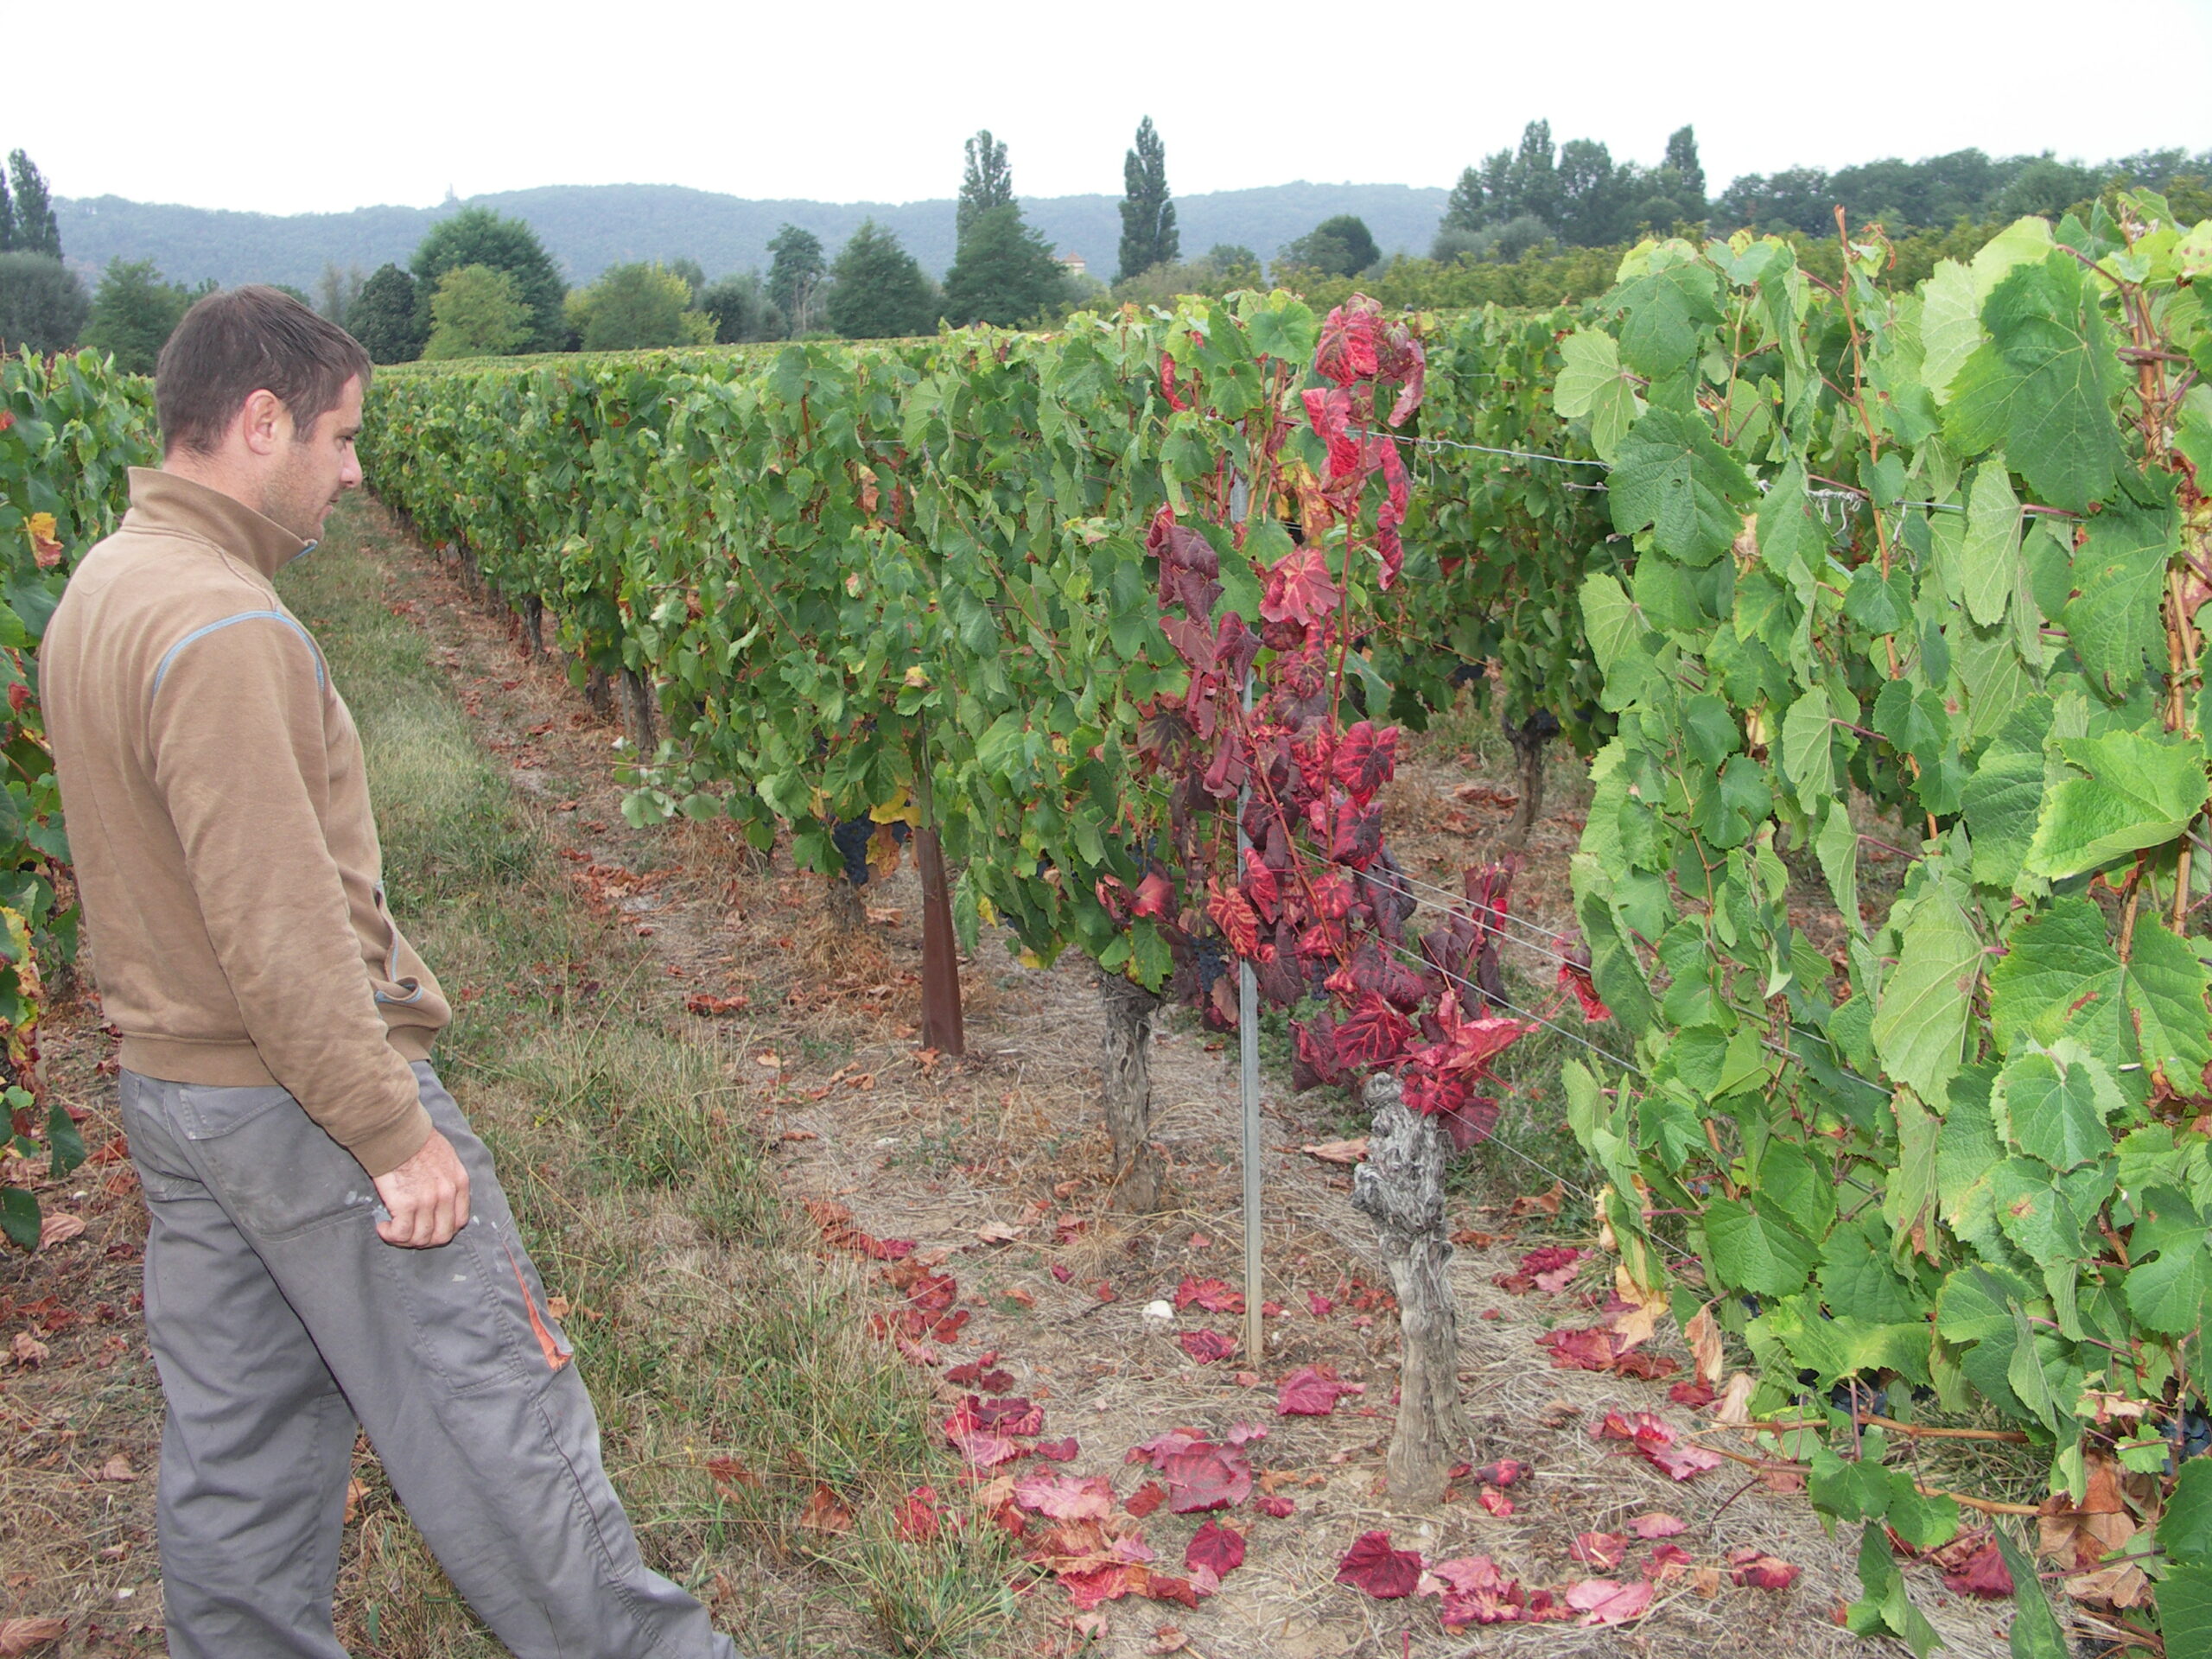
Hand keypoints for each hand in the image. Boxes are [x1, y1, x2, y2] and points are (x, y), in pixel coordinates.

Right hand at [373, 1130, 470, 1247]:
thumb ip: (448, 1179)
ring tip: (392, 1230)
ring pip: (421, 1238)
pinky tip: (382, 1227)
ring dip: (405, 1240)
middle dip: (424, 1240)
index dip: (443, 1230)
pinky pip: (401, 1234)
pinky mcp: (405, 1204)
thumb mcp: (447, 1157)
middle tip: (408, 1233)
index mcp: (459, 1183)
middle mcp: (447, 1195)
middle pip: (442, 1235)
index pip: (459, 1221)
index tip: (427, 1227)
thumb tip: (442, 1198)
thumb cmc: (416, 1141)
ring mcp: (427, 1201)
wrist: (396, 1133)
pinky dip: (391, 1236)